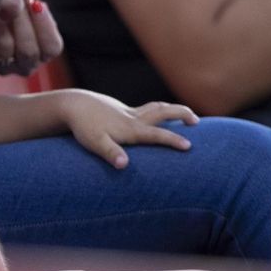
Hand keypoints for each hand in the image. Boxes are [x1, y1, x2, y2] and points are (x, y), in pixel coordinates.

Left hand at [0, 0, 64, 76]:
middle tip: (16, 2)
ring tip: (0, 7)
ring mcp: (3, 66)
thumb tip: (35, 4)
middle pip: (30, 51)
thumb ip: (33, 9)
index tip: (38, 4)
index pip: (52, 47)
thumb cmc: (7, 9)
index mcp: (43, 52)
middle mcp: (25, 64)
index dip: (46, 26)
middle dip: (24, 24)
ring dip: (5, 25)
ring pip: (7, 49)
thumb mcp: (24, 7)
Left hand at [57, 90, 196, 168]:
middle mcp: (134, 118)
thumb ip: (110, 153)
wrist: (74, 105)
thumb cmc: (84, 126)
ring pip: (156, 107)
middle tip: (197, 121)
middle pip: (163, 111)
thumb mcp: (95, 143)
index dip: (173, 140)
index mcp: (131, 129)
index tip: (189, 146)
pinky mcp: (123, 110)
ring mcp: (129, 112)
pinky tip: (157, 118)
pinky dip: (158, 111)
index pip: (157, 135)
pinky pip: (147, 109)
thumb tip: (124, 165)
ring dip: (172, 109)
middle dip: (182, 113)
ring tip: (186, 116)